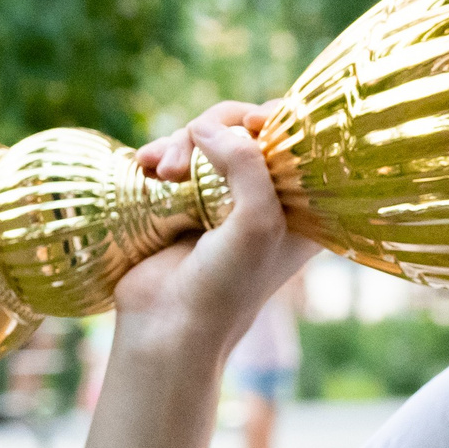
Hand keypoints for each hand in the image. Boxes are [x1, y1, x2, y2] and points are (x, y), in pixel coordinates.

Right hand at [115, 100, 317, 353]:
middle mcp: (268, 198)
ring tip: (163, 170)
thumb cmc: (226, 283)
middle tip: (187, 157)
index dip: (280, 121)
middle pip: (250, 129)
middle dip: (217, 131)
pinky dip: (162, 151)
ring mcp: (225, 197)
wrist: (167, 326)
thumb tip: (208, 127)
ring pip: (210, 137)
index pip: (303, 141)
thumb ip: (247, 163)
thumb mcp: (257, 221)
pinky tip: (146, 163)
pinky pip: (179, 154)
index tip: (253, 124)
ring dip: (183, 142)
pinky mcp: (186, 200)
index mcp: (303, 207)